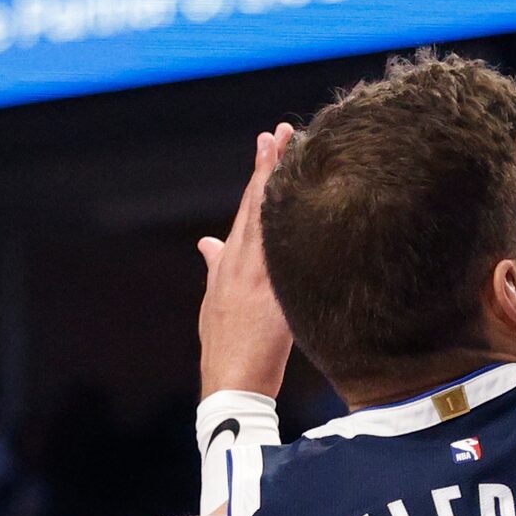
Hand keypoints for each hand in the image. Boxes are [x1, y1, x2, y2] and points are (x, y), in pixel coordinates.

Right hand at [197, 127, 293, 399]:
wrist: (229, 385)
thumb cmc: (227, 346)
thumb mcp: (215, 301)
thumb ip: (215, 267)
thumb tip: (207, 243)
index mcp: (229, 265)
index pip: (247, 209)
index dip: (259, 174)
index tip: (270, 142)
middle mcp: (241, 266)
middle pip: (258, 206)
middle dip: (271, 167)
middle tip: (284, 131)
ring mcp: (257, 280)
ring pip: (272, 222)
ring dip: (283, 188)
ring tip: (295, 153)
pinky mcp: (274, 299)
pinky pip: (287, 259)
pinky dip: (295, 231)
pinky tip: (309, 206)